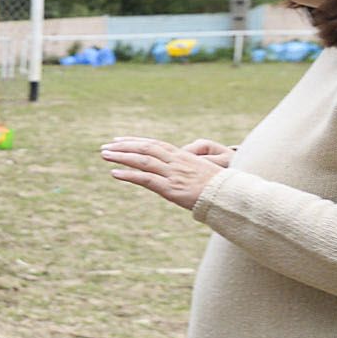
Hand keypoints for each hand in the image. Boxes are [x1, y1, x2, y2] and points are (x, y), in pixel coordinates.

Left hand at [101, 135, 225, 209]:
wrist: (232, 197)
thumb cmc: (221, 188)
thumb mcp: (203, 173)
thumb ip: (187, 169)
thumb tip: (176, 174)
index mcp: (184, 157)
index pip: (155, 144)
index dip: (136, 141)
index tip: (120, 140)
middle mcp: (177, 162)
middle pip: (146, 149)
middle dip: (124, 146)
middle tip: (105, 146)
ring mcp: (173, 175)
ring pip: (142, 161)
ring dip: (121, 157)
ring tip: (104, 155)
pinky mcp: (171, 189)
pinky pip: (146, 180)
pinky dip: (129, 175)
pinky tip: (114, 173)